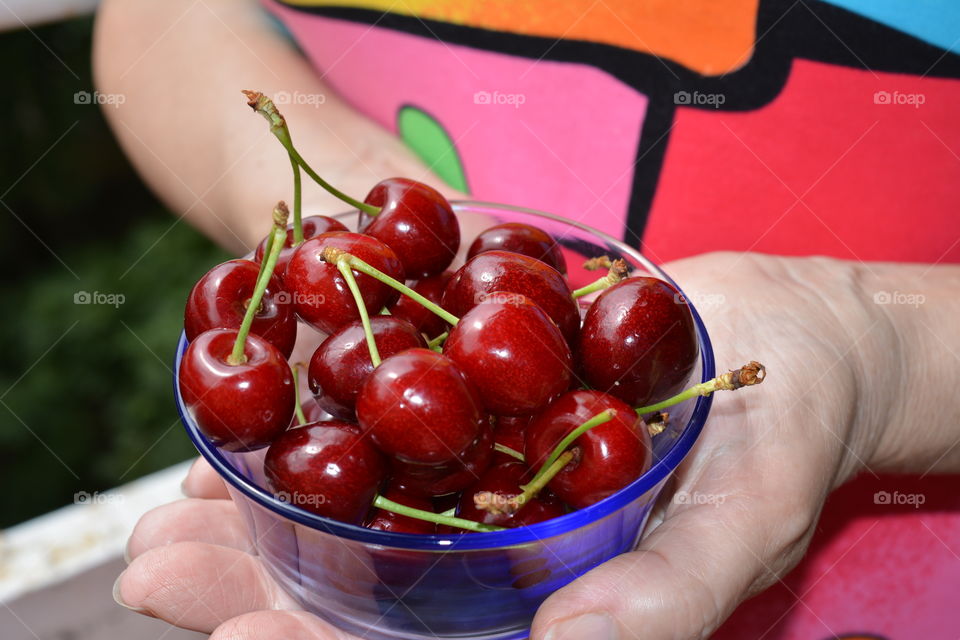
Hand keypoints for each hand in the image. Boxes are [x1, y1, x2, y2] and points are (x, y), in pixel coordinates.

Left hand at [117, 252, 912, 637]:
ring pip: (355, 504)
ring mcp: (484, 473)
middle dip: (252, 584)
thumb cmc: (784, 438)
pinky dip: (319, 412)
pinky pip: (387, 414)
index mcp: (548, 605)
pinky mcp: (481, 397)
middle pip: (360, 586)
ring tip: (166, 509)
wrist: (787, 335)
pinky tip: (251, 408)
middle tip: (154, 567)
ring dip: (259, 506)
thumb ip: (664, 600)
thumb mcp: (743, 523)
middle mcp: (500, 549)